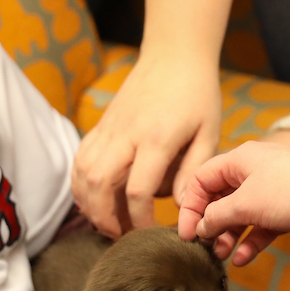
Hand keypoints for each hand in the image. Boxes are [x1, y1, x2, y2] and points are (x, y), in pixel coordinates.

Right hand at [73, 53, 221, 236]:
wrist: (174, 54)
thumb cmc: (198, 95)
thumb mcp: (209, 133)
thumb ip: (193, 171)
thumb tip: (182, 207)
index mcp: (156, 138)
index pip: (137, 190)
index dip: (139, 220)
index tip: (150, 234)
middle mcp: (126, 134)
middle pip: (99, 184)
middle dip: (105, 217)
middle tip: (120, 236)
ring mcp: (109, 128)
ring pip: (83, 172)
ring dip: (88, 203)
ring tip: (105, 222)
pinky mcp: (102, 125)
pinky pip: (80, 159)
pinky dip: (81, 184)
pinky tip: (94, 198)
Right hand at [177, 140, 289, 266]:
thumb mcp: (246, 203)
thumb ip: (218, 216)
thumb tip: (201, 228)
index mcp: (238, 160)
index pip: (201, 181)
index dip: (190, 207)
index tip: (187, 233)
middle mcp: (252, 173)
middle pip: (219, 199)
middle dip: (210, 225)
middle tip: (203, 248)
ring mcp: (271, 191)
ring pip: (240, 215)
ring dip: (229, 236)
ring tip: (222, 256)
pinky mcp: (287, 209)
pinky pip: (261, 226)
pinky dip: (251, 241)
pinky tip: (243, 259)